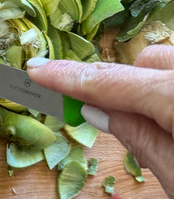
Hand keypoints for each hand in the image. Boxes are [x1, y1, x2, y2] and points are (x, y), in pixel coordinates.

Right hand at [26, 45, 173, 198]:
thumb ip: (137, 137)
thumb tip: (96, 111)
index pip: (111, 82)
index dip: (68, 77)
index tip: (36, 71)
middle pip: (149, 61)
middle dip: (128, 85)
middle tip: (115, 118)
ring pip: (168, 66)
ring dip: (154, 88)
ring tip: (159, 126)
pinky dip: (169, 95)